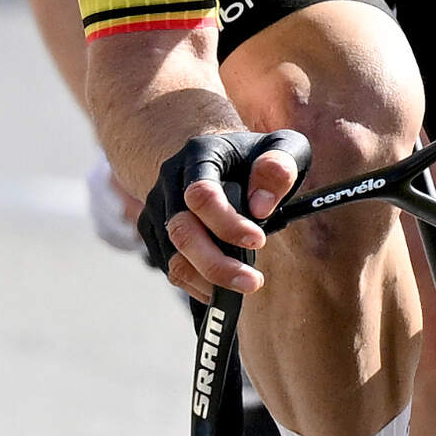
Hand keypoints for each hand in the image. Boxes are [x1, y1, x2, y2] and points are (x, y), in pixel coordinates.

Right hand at [138, 130, 308, 302]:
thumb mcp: (281, 147)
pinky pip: (170, 267)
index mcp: (200, 155)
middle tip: (253, 282)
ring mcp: (159, 207)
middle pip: (181, 231)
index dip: (228, 224)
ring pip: (172, 256)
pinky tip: (223, 288)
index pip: (201, 194)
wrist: (216, 155)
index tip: (258, 240)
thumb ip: (279, 167)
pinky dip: (196, 285)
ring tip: (243, 288)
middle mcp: (171, 180)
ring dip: (207, 281)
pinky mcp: (154, 231)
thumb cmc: (254, 157)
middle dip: (216, 264)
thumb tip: (260, 207)